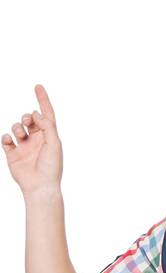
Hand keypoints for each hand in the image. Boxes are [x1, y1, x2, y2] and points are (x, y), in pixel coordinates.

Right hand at [2, 85, 63, 199]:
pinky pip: (6, 139)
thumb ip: (47, 126)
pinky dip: (6, 137)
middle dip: (26, 116)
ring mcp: (24, 146)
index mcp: (50, 136)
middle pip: (29, 119)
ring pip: (16, 127)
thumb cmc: (51, 166)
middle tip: (28, 121)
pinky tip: (10, 140)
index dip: (43, 100)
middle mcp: (37, 139)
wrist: (40, 186)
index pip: (46, 114)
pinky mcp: (12, 153)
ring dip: (17, 127)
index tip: (38, 86)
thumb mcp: (54, 143)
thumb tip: (36, 112)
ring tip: (21, 135)